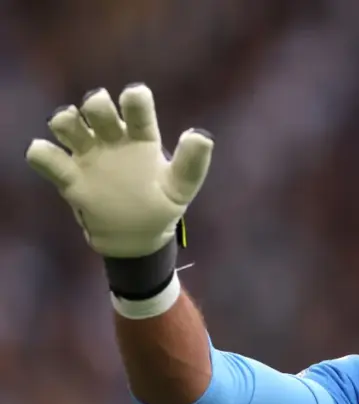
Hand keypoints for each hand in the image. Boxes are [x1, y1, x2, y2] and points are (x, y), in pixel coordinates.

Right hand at [26, 84, 213, 257]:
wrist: (135, 237)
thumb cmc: (160, 205)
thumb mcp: (180, 187)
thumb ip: (192, 164)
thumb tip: (201, 136)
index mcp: (141, 138)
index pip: (137, 108)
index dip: (134, 98)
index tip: (134, 96)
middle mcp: (112, 140)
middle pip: (97, 108)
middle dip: (96, 104)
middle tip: (99, 113)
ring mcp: (89, 156)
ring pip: (68, 124)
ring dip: (65, 120)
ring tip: (71, 127)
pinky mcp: (70, 177)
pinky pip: (48, 159)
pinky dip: (42, 153)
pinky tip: (46, 154)